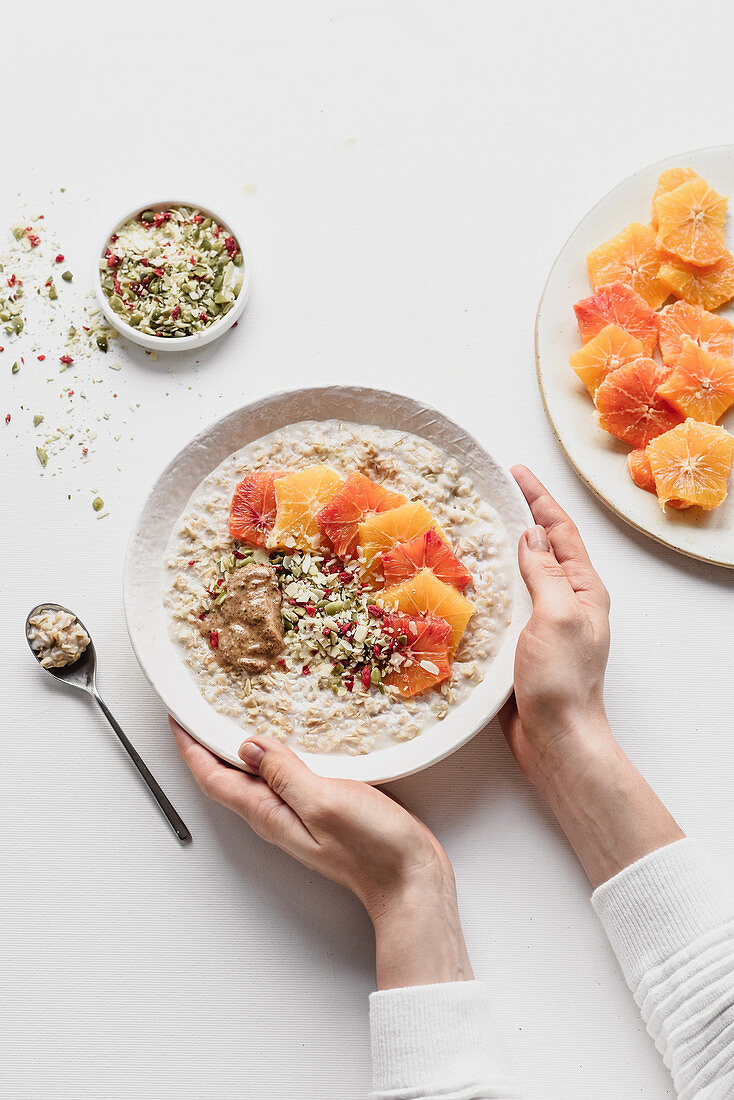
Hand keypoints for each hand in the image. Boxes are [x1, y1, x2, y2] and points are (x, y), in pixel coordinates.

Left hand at [170, 720, 472, 987]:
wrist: (411, 881)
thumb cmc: (372, 848)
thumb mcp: (323, 801)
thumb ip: (283, 772)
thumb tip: (246, 745)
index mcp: (268, 813)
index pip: (214, 778)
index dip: (190, 748)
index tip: (175, 717)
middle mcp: (276, 814)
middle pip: (227, 776)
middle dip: (207, 743)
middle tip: (197, 705)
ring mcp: (298, 812)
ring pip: (255, 775)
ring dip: (240, 746)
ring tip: (231, 713)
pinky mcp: (321, 807)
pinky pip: (285, 775)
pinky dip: (276, 752)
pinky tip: (287, 737)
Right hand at [500, 467, 682, 886]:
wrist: (554, 738)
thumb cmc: (562, 679)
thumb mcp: (556, 615)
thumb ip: (544, 572)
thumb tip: (530, 535)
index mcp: (583, 589)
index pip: (560, 531)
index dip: (538, 499)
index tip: (515, 472)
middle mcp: (565, 601)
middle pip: (541, 547)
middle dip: (518, 517)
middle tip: (489, 492)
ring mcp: (541, 622)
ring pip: (519, 573)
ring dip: (497, 549)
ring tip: (471, 526)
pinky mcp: (519, 643)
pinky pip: (503, 602)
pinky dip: (486, 584)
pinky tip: (463, 579)